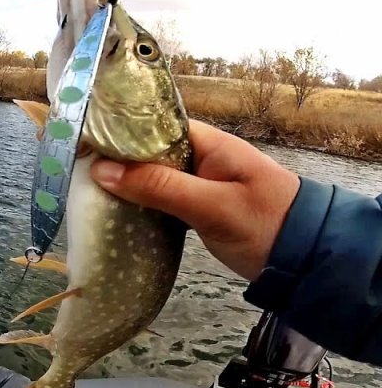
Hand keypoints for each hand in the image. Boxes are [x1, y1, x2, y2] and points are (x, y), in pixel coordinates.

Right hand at [89, 120, 299, 280]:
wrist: (310, 262)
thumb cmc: (266, 225)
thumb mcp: (211, 206)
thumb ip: (158, 186)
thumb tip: (101, 169)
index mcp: (209, 142)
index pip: (153, 125)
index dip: (118, 132)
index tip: (82, 145)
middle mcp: (202, 156)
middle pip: (148, 150)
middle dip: (117, 159)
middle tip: (76, 171)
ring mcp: (200, 182)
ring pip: (152, 175)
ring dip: (127, 183)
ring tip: (88, 190)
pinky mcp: (199, 206)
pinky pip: (162, 196)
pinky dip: (142, 202)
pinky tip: (119, 211)